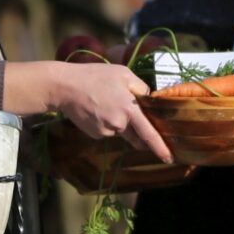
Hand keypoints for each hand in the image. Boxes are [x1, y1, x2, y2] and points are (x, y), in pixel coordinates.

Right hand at [31, 59, 171, 163]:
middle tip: (125, 112)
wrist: (64, 87)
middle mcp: (119, 124)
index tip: (169, 159)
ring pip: (120, 130)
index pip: (149, 133)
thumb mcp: (123, 74)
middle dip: (136, 129)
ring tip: (104, 101)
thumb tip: (149, 100)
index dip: (160, 147)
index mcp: (129, 109)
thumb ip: (141, 88)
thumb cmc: (95, 76)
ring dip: (118, 121)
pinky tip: (95, 109)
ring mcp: (105, 131)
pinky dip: (105, 122)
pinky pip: (107, 130)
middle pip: (135, 133)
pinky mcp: (95, 134)